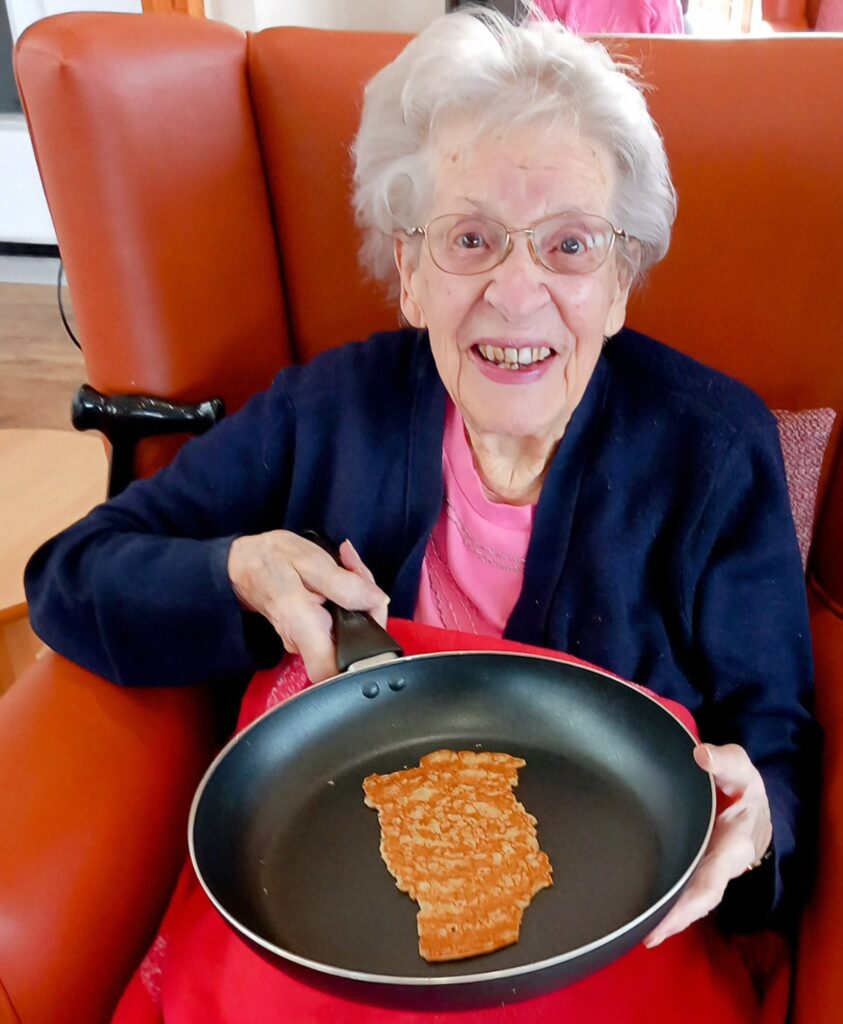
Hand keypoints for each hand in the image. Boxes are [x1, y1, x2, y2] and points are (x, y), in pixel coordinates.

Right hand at [227, 530, 388, 682]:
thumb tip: (377, 600)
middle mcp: (303, 642)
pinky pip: (339, 622)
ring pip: (350, 629)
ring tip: (347, 566)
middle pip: (354, 643)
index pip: (338, 671)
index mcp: (304, 627)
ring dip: (358, 597)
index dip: (366, 651)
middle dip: (368, 607)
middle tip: (358, 573)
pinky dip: (347, 598)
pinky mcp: (309, 634)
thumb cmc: (271, 559)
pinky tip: (341, 575)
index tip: (370, 613)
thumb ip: (344, 584)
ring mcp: (305, 641)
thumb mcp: (309, 560)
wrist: (243, 563)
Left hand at [643, 742, 772, 947]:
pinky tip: (640, 912)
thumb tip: (703, 756)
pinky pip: (680, 888)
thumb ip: (725, 761)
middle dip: (674, 919)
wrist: (755, 806)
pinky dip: (665, 903)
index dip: (689, 903)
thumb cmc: (743, 788)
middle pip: (697, 900)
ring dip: (665, 916)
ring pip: (688, 900)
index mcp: (732, 845)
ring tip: (631, 931)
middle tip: (643, 933)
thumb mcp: (740, 770)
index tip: (666, 917)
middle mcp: (719, 865)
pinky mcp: (694, 867)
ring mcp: (706, 869)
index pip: (711, 880)